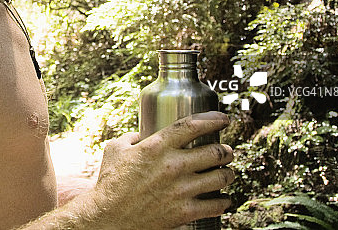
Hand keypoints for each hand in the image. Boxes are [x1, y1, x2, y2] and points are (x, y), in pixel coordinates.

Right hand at [90, 111, 233, 229]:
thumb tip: (142, 135)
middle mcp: (173, 165)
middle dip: (226, 150)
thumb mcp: (115, 150)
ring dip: (228, 174)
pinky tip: (223, 199)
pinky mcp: (185, 212)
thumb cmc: (110, 183)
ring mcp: (181, 189)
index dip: (213, 119)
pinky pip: (216, 205)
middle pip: (214, 152)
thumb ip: (131, 137)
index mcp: (157, 146)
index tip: (223, 119)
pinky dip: (223, 201)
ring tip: (228, 173)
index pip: (193, 126)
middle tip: (227, 151)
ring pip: (220, 177)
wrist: (109, 218)